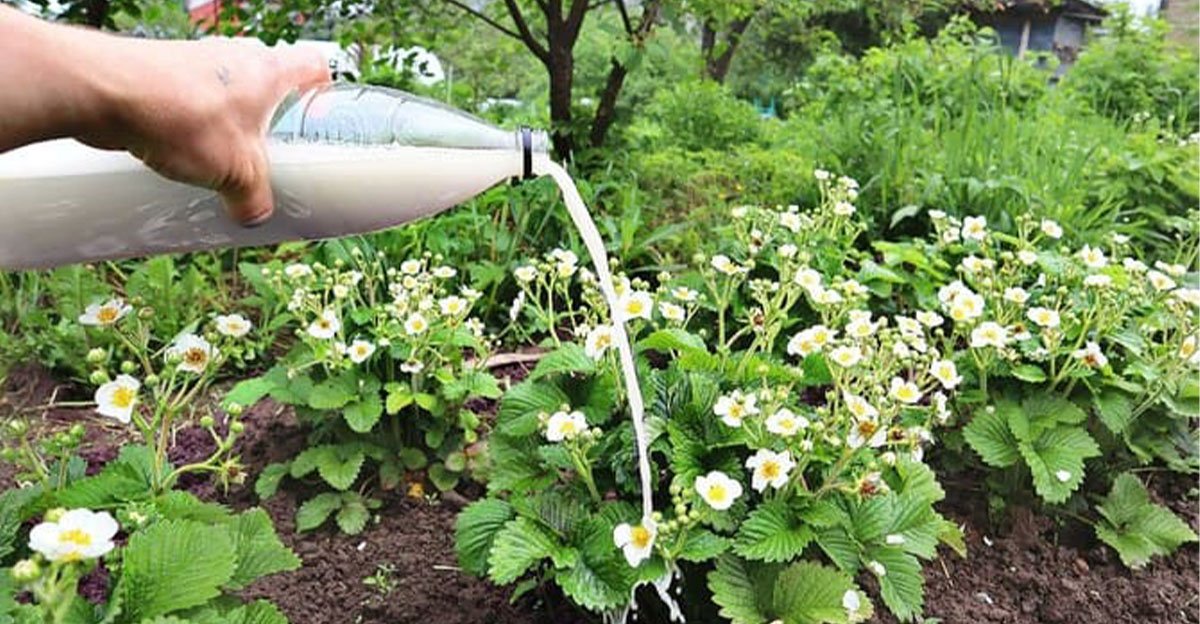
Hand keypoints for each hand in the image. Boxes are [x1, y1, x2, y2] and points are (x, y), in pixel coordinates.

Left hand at [80, 37, 330, 224]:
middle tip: (270, 156)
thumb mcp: (236, 173)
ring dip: (227, 127)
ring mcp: (197, 64)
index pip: (313, 65)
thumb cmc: (183, 117)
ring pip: (227, 96)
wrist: (105, 93)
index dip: (323, 91)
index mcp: (268, 71)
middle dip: (270, 121)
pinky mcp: (163, 76)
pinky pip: (190, 103)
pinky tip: (181, 157)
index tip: (320, 118)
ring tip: (222, 164)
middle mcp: (235, 59)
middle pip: (268, 84)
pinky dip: (191, 128)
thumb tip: (255, 215)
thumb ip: (254, 198)